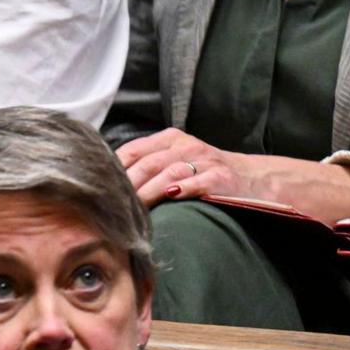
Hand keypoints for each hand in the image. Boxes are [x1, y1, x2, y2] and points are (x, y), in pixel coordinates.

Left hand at [117, 129, 242, 208]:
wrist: (251, 179)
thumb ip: (144, 167)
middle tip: (109, 207)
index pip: (131, 151)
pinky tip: (170, 197)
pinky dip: (184, 189)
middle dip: (127, 187)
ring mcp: (205, 161)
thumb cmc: (202, 173)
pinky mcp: (221, 177)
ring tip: (132, 209)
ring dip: (148, 192)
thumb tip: (105, 185)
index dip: (112, 170)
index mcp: (169, 140)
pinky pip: (199, 182)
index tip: (97, 189)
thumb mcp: (173, 161)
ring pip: (169, 173)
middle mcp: (185, 146)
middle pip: (147, 164)